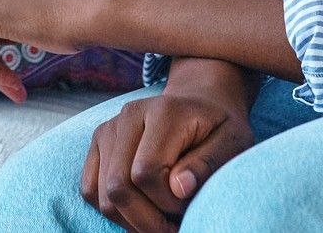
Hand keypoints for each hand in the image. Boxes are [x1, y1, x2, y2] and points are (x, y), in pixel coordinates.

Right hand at [81, 85, 254, 231]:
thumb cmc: (219, 127)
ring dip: (131, 219)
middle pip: (118, 187)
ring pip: (101, 194)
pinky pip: (90, 189)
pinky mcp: (99, 142)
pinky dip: (112, 210)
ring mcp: (109, 128)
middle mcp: (128, 115)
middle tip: (174, 224)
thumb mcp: (233, 142)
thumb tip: (178, 188)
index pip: (146, 173)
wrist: (199, 101)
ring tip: (160, 218)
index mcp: (163, 111)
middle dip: (147, 219)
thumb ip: (208, 163)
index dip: (167, 203)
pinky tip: (140, 209)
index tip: (189, 205)